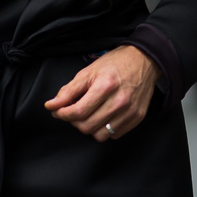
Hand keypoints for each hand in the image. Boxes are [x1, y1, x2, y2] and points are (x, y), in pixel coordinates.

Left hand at [44, 45, 160, 141]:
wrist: (144, 60)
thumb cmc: (116, 63)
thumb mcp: (89, 71)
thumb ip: (69, 90)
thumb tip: (52, 105)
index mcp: (106, 86)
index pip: (77, 112)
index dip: (62, 114)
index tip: (58, 111)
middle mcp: (120, 101)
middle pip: (86, 126)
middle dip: (74, 121)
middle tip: (73, 112)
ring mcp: (130, 111)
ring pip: (99, 135)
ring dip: (89, 127)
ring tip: (90, 114)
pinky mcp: (137, 117)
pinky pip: (114, 135)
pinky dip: (105, 128)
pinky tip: (104, 116)